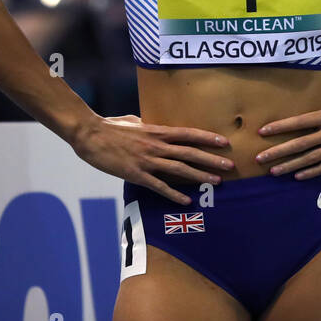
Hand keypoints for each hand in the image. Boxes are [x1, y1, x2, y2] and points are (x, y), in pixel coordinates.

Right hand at [69, 114, 232, 204]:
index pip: (189, 134)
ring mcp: (147, 160)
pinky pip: (159, 186)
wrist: (90, 134)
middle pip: (190, 152)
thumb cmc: (110, 126)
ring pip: (180, 169)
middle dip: (212, 159)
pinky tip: (186, 199)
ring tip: (216, 182)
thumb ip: (145, 124)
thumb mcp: (133, 120)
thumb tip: (149, 122)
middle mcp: (157, 145)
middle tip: (230, 166)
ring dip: (200, 176)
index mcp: (157, 131)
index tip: (224, 142)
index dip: (208, 138)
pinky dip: (174, 193)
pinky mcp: (136, 174)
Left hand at [256, 98, 320, 177]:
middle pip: (300, 143)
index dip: (280, 127)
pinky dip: (311, 172)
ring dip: (289, 165)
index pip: (300, 121)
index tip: (263, 132)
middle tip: (259, 158)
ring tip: (273, 171)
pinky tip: (297, 176)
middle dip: (277, 151)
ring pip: (310, 158)